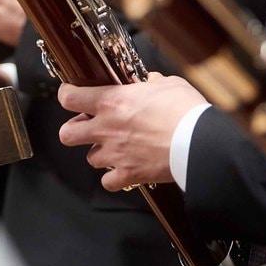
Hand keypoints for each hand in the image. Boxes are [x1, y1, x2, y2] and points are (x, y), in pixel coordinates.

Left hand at [56, 73, 206, 191]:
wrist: (199, 142)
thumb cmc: (185, 110)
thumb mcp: (168, 84)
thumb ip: (152, 83)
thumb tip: (150, 82)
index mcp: (112, 102)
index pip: (70, 97)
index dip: (67, 94)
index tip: (71, 94)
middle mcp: (106, 129)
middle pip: (67, 134)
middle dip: (73, 130)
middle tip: (86, 126)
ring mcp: (115, 154)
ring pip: (90, 159)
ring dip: (100, 153)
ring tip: (114, 148)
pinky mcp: (129, 174)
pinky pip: (109, 182)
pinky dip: (114, 178)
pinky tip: (125, 169)